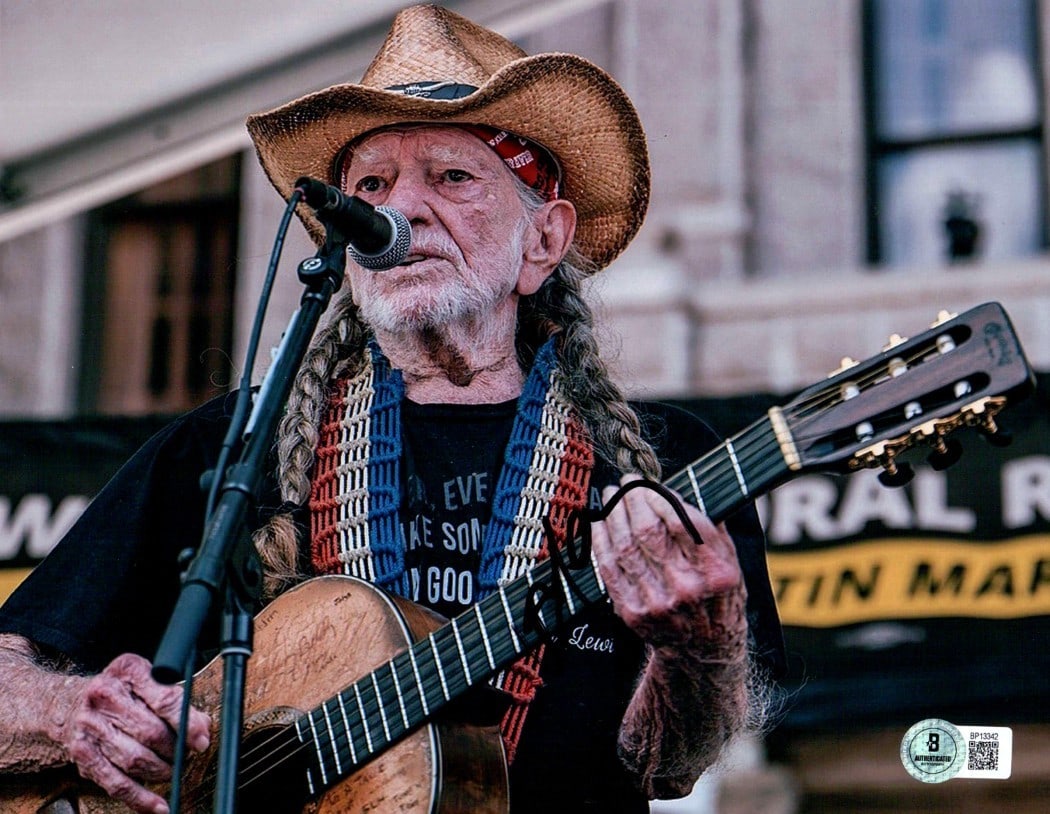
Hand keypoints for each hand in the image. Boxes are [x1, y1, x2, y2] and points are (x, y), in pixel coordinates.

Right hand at [53, 653, 209, 813]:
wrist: (68, 703)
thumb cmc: (120, 692)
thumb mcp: (148, 681)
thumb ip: (177, 702)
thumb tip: (202, 728)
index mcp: (128, 670)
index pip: (164, 699)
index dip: (188, 723)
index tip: (201, 740)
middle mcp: (104, 696)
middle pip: (150, 732)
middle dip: (175, 749)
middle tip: (187, 755)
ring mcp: (90, 726)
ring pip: (135, 759)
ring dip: (161, 771)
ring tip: (172, 770)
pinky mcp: (82, 754)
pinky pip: (115, 783)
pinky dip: (140, 798)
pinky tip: (158, 805)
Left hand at [589, 475, 747, 650]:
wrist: (703, 651)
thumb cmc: (719, 600)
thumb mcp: (732, 564)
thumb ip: (713, 529)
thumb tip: (682, 492)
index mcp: (715, 571)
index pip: (681, 522)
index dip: (658, 496)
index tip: (647, 481)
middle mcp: (686, 588)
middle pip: (648, 531)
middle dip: (632, 498)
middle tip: (626, 482)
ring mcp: (657, 602)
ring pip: (625, 546)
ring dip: (613, 514)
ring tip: (610, 496)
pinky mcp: (633, 612)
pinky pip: (609, 568)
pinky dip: (601, 541)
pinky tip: (599, 523)